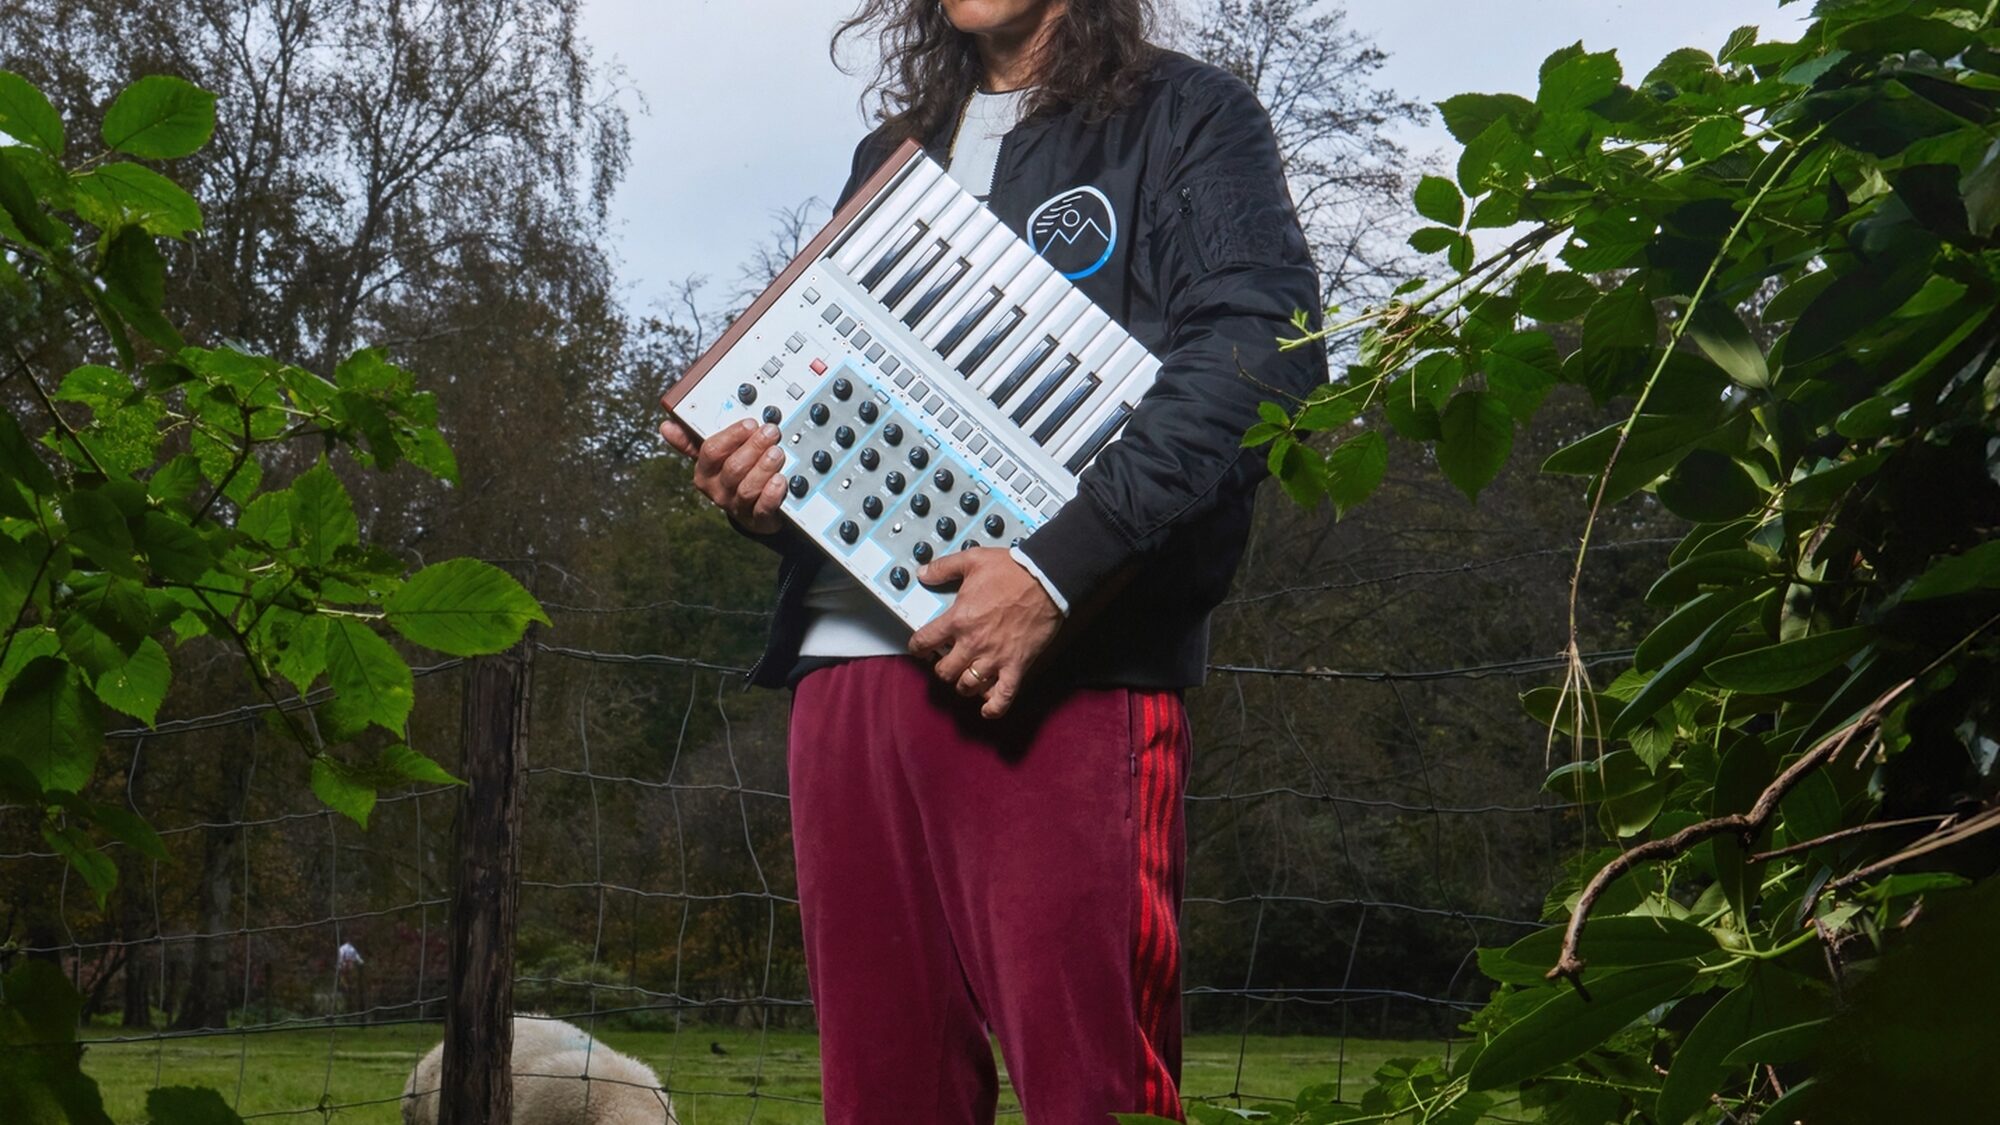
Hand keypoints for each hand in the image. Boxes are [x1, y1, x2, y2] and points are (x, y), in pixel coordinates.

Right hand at [658, 416, 788, 535]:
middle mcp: (718, 490)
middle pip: (733, 467)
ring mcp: (737, 506)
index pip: (711, 451)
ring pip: (748, 487)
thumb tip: (666, 427)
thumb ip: (692, 440)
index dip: (732, 436)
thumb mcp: (713, 457)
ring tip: (778, 453)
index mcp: (705, 472)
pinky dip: (772, 493)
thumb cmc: (732, 475)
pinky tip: (780, 480)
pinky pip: (763, 508)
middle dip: (754, 447)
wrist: (753, 511)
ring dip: (765, 467)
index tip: (750, 423)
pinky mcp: (757, 519)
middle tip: (771, 432)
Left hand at [908, 548, 1061, 718]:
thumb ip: (943, 568)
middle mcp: (972, 643)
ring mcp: (995, 658)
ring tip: (966, 677)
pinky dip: (993, 708)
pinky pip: (1003, 696)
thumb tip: (922, 574)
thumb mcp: (972, 560)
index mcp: (958, 619)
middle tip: (947, 661)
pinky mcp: (1016, 666)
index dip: (917, 647)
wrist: (1046, 581)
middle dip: (941, 668)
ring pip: (968, 686)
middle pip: (944, 671)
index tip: (920, 648)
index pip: (925, 641)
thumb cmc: (1011, 571)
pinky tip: (987, 708)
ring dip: (963, 684)